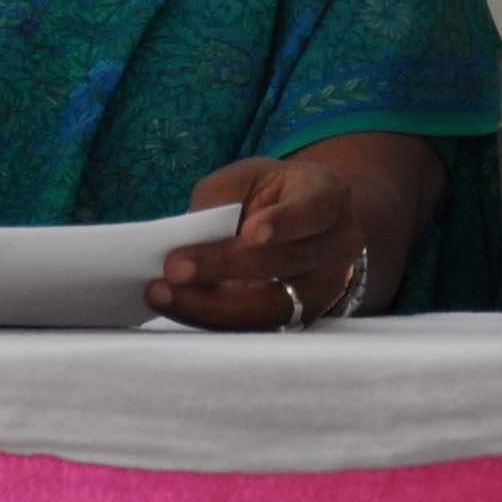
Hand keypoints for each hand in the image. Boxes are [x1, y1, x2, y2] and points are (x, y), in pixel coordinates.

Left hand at [152, 154, 371, 328]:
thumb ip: (221, 198)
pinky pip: (257, 323)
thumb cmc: (268, 194)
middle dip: (226, 268)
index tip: (251, 233)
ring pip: (273, 304)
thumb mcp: (245, 178)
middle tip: (174, 269)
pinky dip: (213, 317)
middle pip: (286, 263)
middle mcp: (338, 245)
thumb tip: (189, 234)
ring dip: (212, 305)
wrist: (302, 218)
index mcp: (328, 198)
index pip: (312, 212)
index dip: (284, 223)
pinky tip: (177, 306)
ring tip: (163, 294)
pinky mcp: (302, 315)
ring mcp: (325, 286)